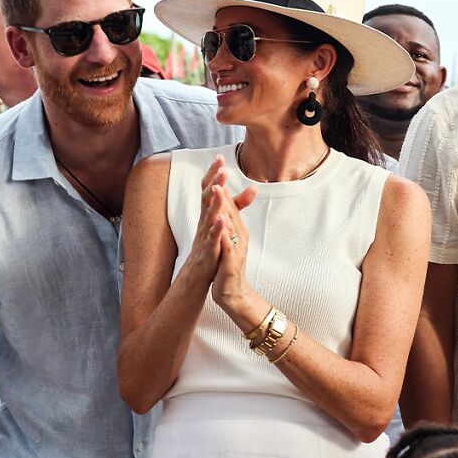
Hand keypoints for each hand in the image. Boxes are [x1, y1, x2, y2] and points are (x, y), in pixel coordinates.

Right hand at [181, 156, 237, 284]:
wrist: (201, 270)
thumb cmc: (214, 241)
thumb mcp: (226, 219)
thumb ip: (238, 204)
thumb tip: (254, 187)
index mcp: (208, 212)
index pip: (209, 188)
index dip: (213, 174)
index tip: (220, 157)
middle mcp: (204, 219)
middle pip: (207, 196)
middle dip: (214, 182)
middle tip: (221, 167)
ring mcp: (205, 233)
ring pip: (207, 214)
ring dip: (214, 201)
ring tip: (220, 188)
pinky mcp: (209, 249)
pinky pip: (211, 237)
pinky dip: (216, 228)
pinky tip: (221, 220)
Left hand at [211, 181, 256, 312]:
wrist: (233, 293)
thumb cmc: (228, 266)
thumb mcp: (229, 241)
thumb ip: (230, 224)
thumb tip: (225, 206)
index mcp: (237, 230)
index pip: (230, 204)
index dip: (224, 184)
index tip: (219, 165)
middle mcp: (239, 235)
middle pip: (231, 209)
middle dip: (224, 189)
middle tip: (220, 168)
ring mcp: (236, 248)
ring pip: (230, 224)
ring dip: (224, 206)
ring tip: (218, 189)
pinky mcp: (231, 261)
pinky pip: (227, 244)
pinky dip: (223, 232)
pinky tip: (219, 221)